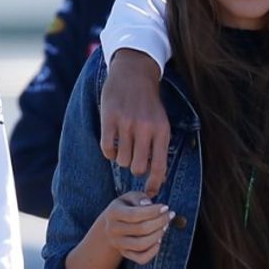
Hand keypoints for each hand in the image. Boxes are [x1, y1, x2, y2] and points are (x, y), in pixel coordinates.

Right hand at [99, 191, 173, 264]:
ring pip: (141, 245)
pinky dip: (153, 252)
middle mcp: (112, 230)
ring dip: (158, 235)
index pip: (134, 215)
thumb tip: (148, 204)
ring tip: (165, 225)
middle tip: (170, 215)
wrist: (113, 223)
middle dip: (160, 222)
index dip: (153, 211)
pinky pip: (141, 259)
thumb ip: (140, 198)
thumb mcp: (131, 197)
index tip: (166, 207)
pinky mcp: (125, 254)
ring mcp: (117, 244)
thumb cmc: (127, 206)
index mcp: (112, 213)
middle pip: (140, 229)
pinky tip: (159, 240)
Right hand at [101, 49, 169, 196]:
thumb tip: (158, 178)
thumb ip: (159, 147)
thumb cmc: (149, 103)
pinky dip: (108, 151)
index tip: (149, 194)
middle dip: (135, 168)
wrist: (134, 74)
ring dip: (122, 158)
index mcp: (162, 131)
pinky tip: (112, 143)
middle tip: (134, 159)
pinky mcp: (109, 119)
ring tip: (124, 146)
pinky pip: (106, 149)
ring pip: (121, 160)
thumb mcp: (162, 122)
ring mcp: (126, 123)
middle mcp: (145, 128)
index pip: (159, 166)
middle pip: (138, 167)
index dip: (154, 184)